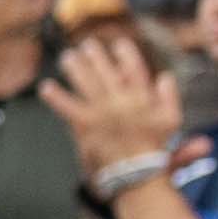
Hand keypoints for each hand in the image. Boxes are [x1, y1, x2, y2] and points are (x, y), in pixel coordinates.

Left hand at [40, 27, 184, 178]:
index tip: (119, 43)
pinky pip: (67, 106)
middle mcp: (122, 100)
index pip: (135, 70)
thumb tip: (166, 76)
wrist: (138, 175)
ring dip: (75, 68)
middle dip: (96, 56)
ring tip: (67, 57)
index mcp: (144, 99)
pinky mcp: (86, 124)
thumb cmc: (156, 152)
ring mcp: (103, 111)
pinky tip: (46, 86)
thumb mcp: (171, 123)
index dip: (126, 55)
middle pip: (106, 72)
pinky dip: (56, 96)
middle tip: (87, 45)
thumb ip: (170, 98)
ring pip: (86, 82)